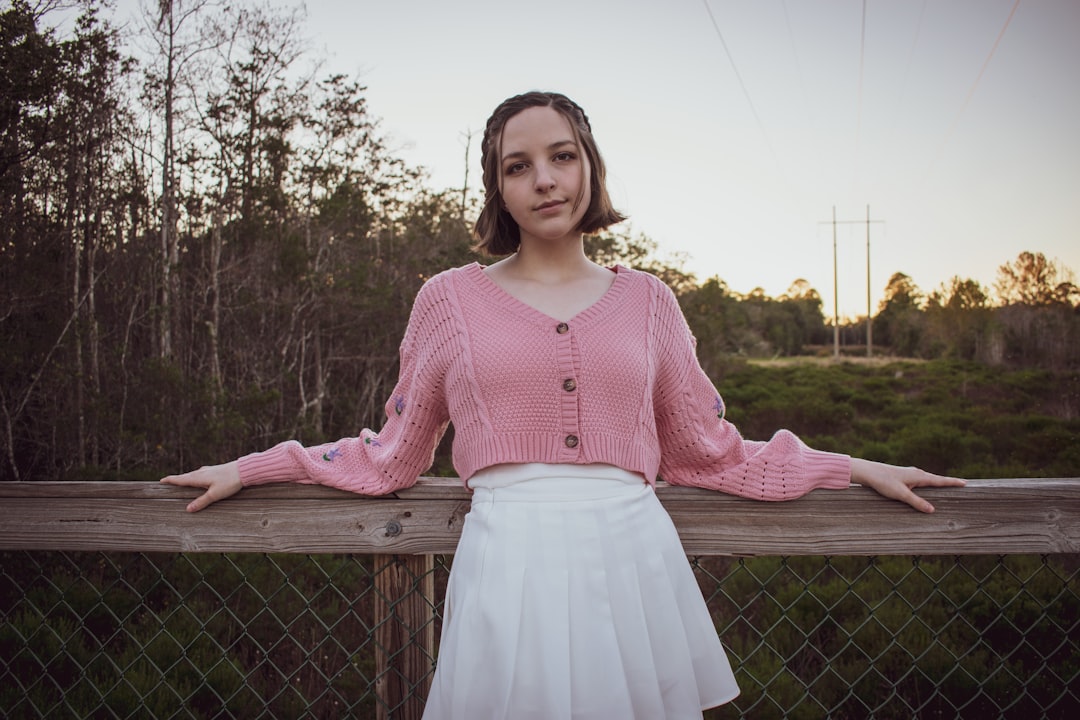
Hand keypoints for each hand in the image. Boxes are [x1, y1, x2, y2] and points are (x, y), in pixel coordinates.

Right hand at [160, 461, 242, 511]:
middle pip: (186, 476)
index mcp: (198, 477)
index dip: (170, 480)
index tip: (161, 481)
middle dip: (177, 480)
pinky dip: (196, 477)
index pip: (180, 479)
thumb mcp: (215, 495)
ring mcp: (209, 470)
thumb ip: (201, 502)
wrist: (244, 470)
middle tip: (168, 483)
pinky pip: (201, 474)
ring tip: (181, 482)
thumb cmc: (230, 482)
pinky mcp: (216, 470)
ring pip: (194, 475)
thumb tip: (188, 509)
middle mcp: (201, 472)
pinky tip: (200, 478)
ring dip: (186, 478)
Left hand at [850, 458, 965, 512]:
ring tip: (947, 488)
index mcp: (919, 476)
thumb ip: (916, 502)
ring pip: (927, 480)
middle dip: (947, 483)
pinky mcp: (902, 477)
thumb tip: (932, 510)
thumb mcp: (901, 494)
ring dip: (937, 484)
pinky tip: (925, 489)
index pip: (940, 480)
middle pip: (936, 479)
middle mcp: (916, 473)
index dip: (953, 482)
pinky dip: (926, 485)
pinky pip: (919, 481)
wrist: (868, 472)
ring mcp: (909, 474)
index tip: (966, 483)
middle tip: (961, 485)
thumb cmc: (883, 482)